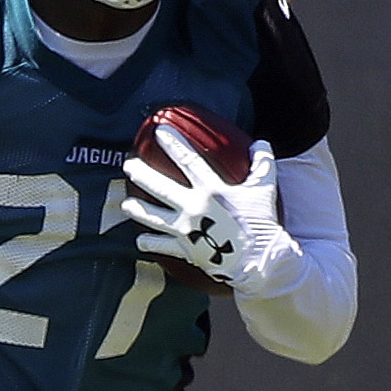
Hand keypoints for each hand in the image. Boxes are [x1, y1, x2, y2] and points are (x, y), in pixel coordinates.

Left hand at [121, 127, 305, 295]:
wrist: (259, 260)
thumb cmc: (262, 222)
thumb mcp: (265, 188)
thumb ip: (262, 164)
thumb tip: (262, 144)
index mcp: (212, 189)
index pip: (188, 160)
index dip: (174, 144)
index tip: (159, 130)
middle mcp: (193, 207)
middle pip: (160, 187)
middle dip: (142, 174)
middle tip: (127, 165)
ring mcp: (186, 229)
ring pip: (154, 217)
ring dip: (138, 209)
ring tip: (126, 204)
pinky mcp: (185, 249)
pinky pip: (162, 246)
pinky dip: (150, 243)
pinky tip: (140, 241)